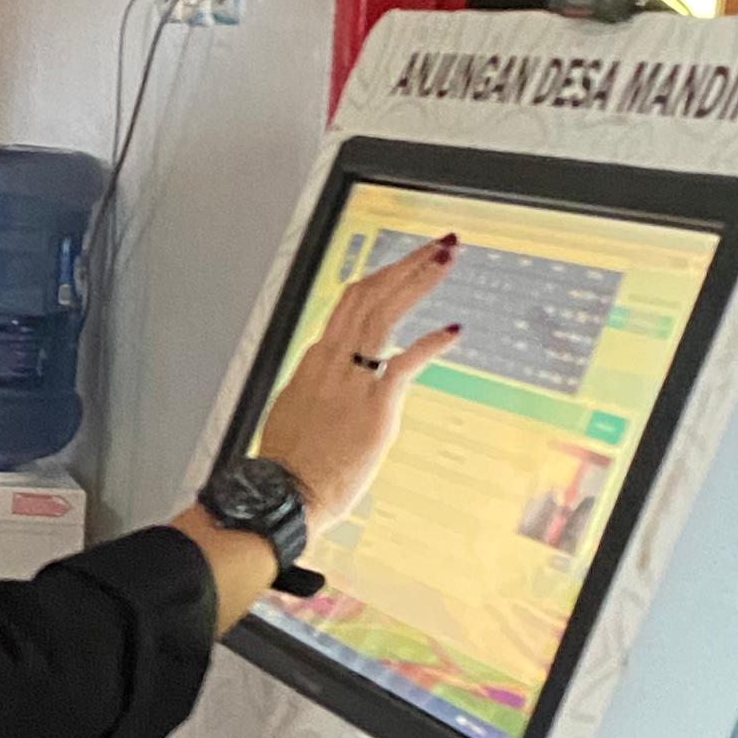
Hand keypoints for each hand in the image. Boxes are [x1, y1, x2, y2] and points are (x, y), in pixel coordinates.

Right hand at [256, 232, 462, 530]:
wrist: (284, 492)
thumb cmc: (290, 463)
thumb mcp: (296, 411)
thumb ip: (318, 389)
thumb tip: (332, 385)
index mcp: (314, 359)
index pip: (349, 303)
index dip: (381, 278)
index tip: (403, 266)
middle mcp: (331, 359)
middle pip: (370, 294)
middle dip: (407, 264)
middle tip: (437, 245)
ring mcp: (352, 378)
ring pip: (386, 311)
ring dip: (419, 280)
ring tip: (445, 259)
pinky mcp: (375, 404)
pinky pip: (407, 362)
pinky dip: (431, 342)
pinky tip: (453, 330)